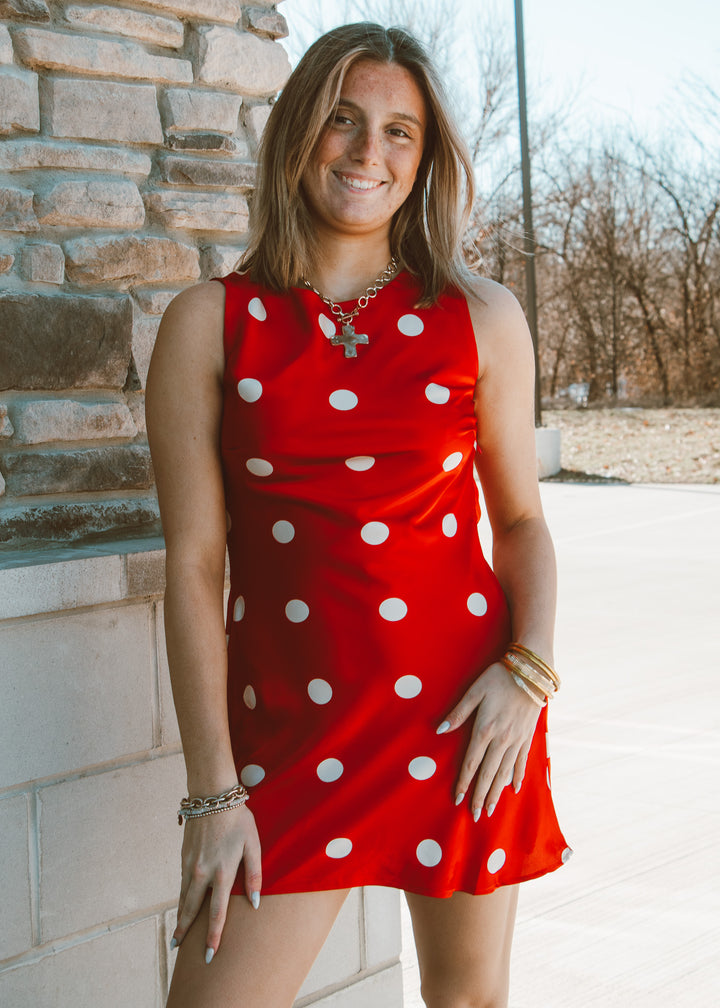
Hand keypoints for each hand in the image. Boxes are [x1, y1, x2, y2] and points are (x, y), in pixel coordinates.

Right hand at [172, 804, 261, 960]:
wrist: (212, 798)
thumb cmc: (238, 820)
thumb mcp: (253, 845)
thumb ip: (254, 875)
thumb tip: (255, 902)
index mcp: (222, 874)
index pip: (216, 913)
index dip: (213, 936)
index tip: (209, 954)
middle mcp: (202, 873)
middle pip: (192, 910)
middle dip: (185, 932)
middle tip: (177, 949)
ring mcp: (190, 865)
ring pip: (184, 897)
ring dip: (180, 917)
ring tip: (176, 934)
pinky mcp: (184, 857)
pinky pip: (182, 882)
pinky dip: (181, 897)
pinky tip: (183, 904)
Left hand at [437, 661, 540, 819]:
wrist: (530, 672)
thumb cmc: (498, 677)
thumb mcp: (474, 691)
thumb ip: (458, 713)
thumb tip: (440, 729)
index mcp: (484, 729)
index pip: (471, 763)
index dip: (464, 783)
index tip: (458, 799)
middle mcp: (501, 739)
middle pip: (487, 774)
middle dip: (480, 796)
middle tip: (475, 815)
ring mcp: (516, 740)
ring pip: (504, 773)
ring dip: (496, 792)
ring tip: (490, 809)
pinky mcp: (527, 737)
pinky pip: (522, 762)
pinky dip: (518, 777)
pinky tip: (514, 789)